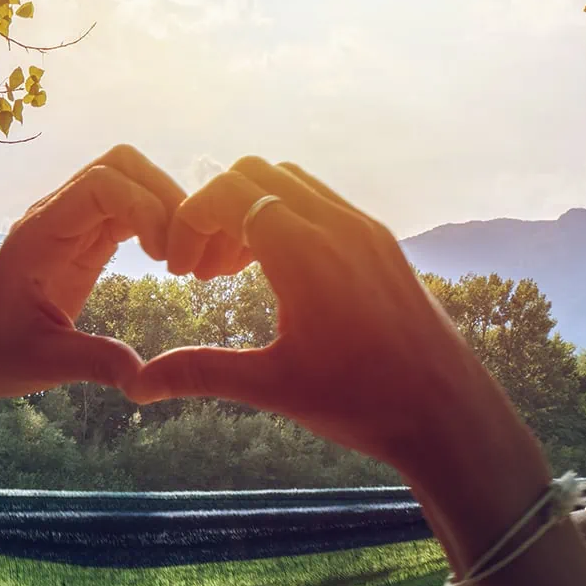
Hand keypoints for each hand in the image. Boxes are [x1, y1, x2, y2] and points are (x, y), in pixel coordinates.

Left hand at [0, 145, 184, 399]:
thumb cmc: (0, 355)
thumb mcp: (44, 364)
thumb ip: (92, 362)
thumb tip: (143, 377)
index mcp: (38, 235)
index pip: (100, 184)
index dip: (144, 208)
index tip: (164, 258)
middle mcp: (55, 216)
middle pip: (120, 164)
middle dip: (163, 196)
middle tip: (185, 251)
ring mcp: (72, 222)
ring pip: (129, 179)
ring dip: (166, 206)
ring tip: (184, 257)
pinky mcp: (88, 238)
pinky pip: (130, 207)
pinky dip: (158, 221)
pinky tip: (170, 259)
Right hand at [123, 157, 535, 478]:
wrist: (448, 413)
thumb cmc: (363, 402)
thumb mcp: (273, 387)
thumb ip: (201, 372)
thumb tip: (136, 386)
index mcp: (306, 253)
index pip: (228, 192)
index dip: (190, 221)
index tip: (179, 270)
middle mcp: (338, 225)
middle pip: (255, 172)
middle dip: (215, 207)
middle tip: (201, 268)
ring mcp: (365, 229)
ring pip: (291, 180)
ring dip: (251, 208)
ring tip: (234, 269)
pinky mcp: (382, 242)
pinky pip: (322, 201)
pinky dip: (286, 216)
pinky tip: (277, 273)